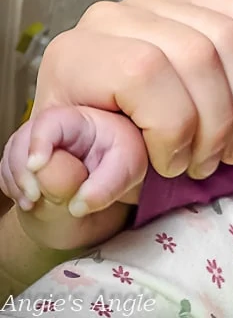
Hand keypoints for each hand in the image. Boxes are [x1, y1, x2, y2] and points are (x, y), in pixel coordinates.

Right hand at [0, 107, 146, 249]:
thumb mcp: (127, 171)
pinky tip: (30, 202)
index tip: (36, 166)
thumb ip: (106, 186)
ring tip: (34, 203)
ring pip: (11, 155)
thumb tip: (78, 205)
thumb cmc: (122, 166)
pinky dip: (12, 188)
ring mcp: (37, 141)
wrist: (109, 181)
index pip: (52, 120)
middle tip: (36, 197)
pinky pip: (6, 170)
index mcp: (84, 120)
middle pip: (23, 137)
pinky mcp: (25, 157)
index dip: (39, 141)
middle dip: (24, 170)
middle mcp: (55, 126)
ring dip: (17, 182)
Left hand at [32, 0, 232, 181]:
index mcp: (76, 54)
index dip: (173, 125)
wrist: (97, 143)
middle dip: (217, 121)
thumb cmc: (87, 160)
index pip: (145, 70)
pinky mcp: (198, 3)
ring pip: (228, 35)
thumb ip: (75, 179)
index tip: (173, 167)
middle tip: (210, 164)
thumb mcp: (67, 182)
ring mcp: (162, 3)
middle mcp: (117, 16)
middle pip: (197, 53)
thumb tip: (86, 186)